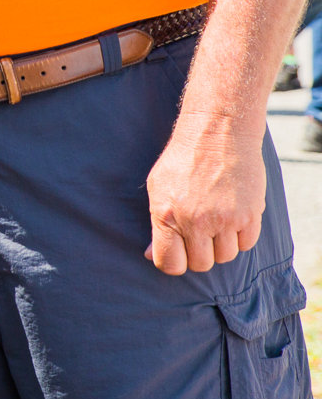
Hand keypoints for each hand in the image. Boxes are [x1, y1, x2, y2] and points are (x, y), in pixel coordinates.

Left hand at [144, 111, 266, 274]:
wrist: (218, 133)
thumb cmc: (183, 160)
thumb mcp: (158, 188)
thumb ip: (157, 224)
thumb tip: (150, 254)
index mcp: (167, 216)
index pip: (170, 264)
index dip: (173, 262)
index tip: (177, 253)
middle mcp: (196, 222)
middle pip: (201, 265)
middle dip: (199, 254)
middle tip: (199, 235)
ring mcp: (225, 219)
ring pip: (226, 257)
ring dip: (221, 245)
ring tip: (216, 221)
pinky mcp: (250, 215)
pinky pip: (247, 244)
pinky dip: (240, 237)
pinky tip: (233, 218)